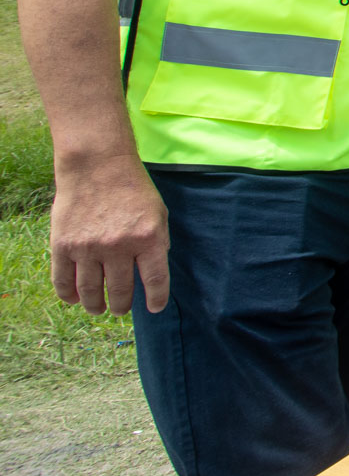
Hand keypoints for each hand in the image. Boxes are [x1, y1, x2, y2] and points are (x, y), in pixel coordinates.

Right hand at [48, 154, 170, 314]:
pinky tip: (75, 299)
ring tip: (99, 309)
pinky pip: (63, 281)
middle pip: (120, 291)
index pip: (155, 281)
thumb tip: (153, 274)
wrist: (98, 166)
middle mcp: (118, 246)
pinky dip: (69, 295)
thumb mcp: (158, 213)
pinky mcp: (64, 245)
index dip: (156, 300)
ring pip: (91, 291)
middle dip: (122, 306)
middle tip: (121, 309)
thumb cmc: (133, 189)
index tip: (153, 308)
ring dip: (95, 306)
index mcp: (148, 238)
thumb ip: (157, 243)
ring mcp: (89, 247)